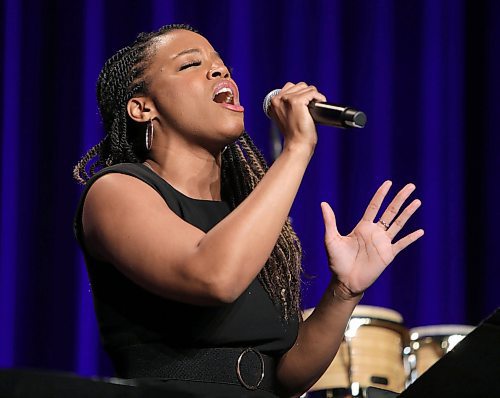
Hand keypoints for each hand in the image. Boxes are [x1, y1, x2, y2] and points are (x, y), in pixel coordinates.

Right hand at [268, 82, 326, 151]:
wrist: (297, 143)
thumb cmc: (293, 133)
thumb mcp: (285, 116)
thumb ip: (287, 104)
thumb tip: (300, 94)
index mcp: (272, 101)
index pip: (290, 87)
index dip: (301, 94)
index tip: (306, 104)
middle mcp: (278, 98)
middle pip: (299, 85)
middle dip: (307, 94)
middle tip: (311, 106)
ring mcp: (287, 99)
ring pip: (306, 88)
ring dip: (313, 96)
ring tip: (314, 106)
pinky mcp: (297, 101)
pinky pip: (312, 92)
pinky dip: (319, 97)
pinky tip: (319, 104)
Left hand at [321, 181, 423, 298]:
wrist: (345, 281)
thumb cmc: (337, 261)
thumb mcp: (331, 239)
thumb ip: (330, 221)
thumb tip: (323, 203)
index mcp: (362, 227)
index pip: (374, 206)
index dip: (381, 195)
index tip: (388, 183)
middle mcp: (375, 232)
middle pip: (390, 211)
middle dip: (400, 198)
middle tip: (410, 186)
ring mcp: (382, 243)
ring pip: (398, 224)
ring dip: (408, 213)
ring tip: (417, 201)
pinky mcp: (388, 255)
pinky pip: (402, 244)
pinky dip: (411, 238)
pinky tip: (421, 231)